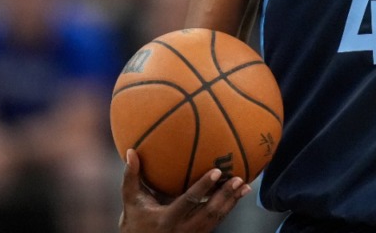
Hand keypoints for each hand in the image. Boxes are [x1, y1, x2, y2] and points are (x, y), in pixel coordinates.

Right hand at [119, 149, 250, 231]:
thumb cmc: (134, 220)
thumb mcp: (131, 201)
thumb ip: (131, 177)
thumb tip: (130, 151)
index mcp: (168, 218)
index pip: (190, 201)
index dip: (204, 187)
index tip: (217, 171)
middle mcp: (183, 229)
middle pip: (210, 212)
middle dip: (226, 196)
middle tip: (238, 179)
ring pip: (217, 219)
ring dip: (232, 202)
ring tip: (245, 186)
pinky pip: (217, 222)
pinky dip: (228, 208)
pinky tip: (238, 195)